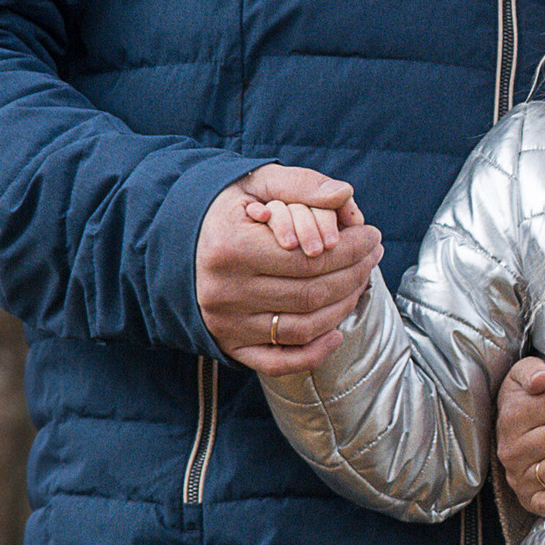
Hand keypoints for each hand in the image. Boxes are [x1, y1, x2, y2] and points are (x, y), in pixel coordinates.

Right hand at [195, 164, 380, 376]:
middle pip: (312, 294)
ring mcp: (226, 324)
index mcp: (231, 248)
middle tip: (373, 256)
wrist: (172, 241)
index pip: (312, 257)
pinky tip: (337, 332)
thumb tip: (345, 195)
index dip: (352, 248)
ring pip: (303, 327)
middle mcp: (225, 292)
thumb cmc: (224, 209)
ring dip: (343, 307)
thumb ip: (302, 184)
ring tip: (361, 282)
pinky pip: (278, 361)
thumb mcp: (256, 182)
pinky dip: (314, 353)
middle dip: (354, 274)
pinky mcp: (229, 345)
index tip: (372, 235)